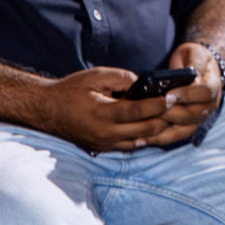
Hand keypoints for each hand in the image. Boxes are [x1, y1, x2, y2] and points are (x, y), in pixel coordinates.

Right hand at [33, 67, 173, 151]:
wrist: (46, 109)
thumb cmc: (71, 90)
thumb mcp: (96, 76)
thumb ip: (123, 78)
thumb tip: (144, 86)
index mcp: (103, 113)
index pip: (138, 111)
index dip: (158, 105)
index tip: (172, 97)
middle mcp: (105, 133)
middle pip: (145, 130)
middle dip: (164, 119)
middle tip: (177, 108)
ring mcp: (104, 144)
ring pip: (140, 141)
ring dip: (156, 130)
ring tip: (169, 117)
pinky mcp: (103, 148)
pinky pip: (130, 146)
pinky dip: (144, 137)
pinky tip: (153, 126)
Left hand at [140, 42, 224, 146]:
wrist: (201, 69)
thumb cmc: (194, 59)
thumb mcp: (194, 54)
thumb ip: (191, 64)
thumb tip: (182, 75)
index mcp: (214, 86)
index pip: (204, 92)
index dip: (186, 95)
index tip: (167, 95)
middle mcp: (209, 106)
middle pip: (192, 115)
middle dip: (169, 114)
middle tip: (149, 113)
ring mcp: (199, 118)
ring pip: (182, 131)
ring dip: (161, 132)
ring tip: (140, 133)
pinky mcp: (188, 126)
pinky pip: (174, 136)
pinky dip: (157, 139)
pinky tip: (139, 140)